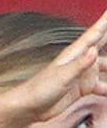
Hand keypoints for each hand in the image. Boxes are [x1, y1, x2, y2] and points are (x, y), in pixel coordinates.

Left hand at [9, 6, 106, 124]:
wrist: (28, 106)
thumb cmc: (39, 89)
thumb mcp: (61, 76)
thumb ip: (78, 64)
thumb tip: (93, 50)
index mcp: (74, 54)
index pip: (94, 34)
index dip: (104, 21)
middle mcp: (80, 61)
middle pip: (102, 45)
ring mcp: (82, 74)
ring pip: (106, 66)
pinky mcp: (82, 88)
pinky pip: (103, 85)